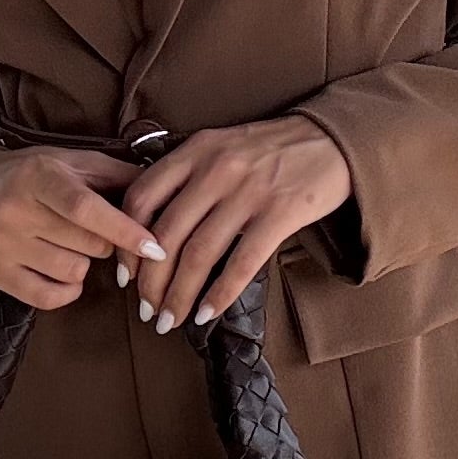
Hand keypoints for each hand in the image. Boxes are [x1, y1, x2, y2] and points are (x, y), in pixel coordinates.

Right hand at [0, 145, 164, 309]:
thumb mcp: (72, 162)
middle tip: (91, 228)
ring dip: (83, 263)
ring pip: (73, 272)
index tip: (156, 248)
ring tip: (66, 242)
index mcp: (38, 176)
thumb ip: (118, 175)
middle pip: (88, 246)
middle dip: (105, 241)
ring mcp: (2, 245)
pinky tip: (60, 267)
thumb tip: (166, 193)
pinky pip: (50, 297)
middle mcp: (15, 210)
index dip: (124, 230)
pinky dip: (66, 288)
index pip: (86, 209)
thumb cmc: (35, 175)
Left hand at [122, 117, 352, 333]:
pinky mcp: (280, 212)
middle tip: (145, 310)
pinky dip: (220, 294)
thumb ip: (189, 175)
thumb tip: (153, 226)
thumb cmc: (273, 148)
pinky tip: (207, 312)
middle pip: (167, 235)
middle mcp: (216, 169)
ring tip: (170, 319)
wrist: (332, 139)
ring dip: (179, 295)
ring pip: (200, 253)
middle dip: (150, 282)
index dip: (126, 241)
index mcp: (196, 150)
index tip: (124, 274)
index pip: (142, 198)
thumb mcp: (222, 146)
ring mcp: (248, 191)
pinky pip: (242, 262)